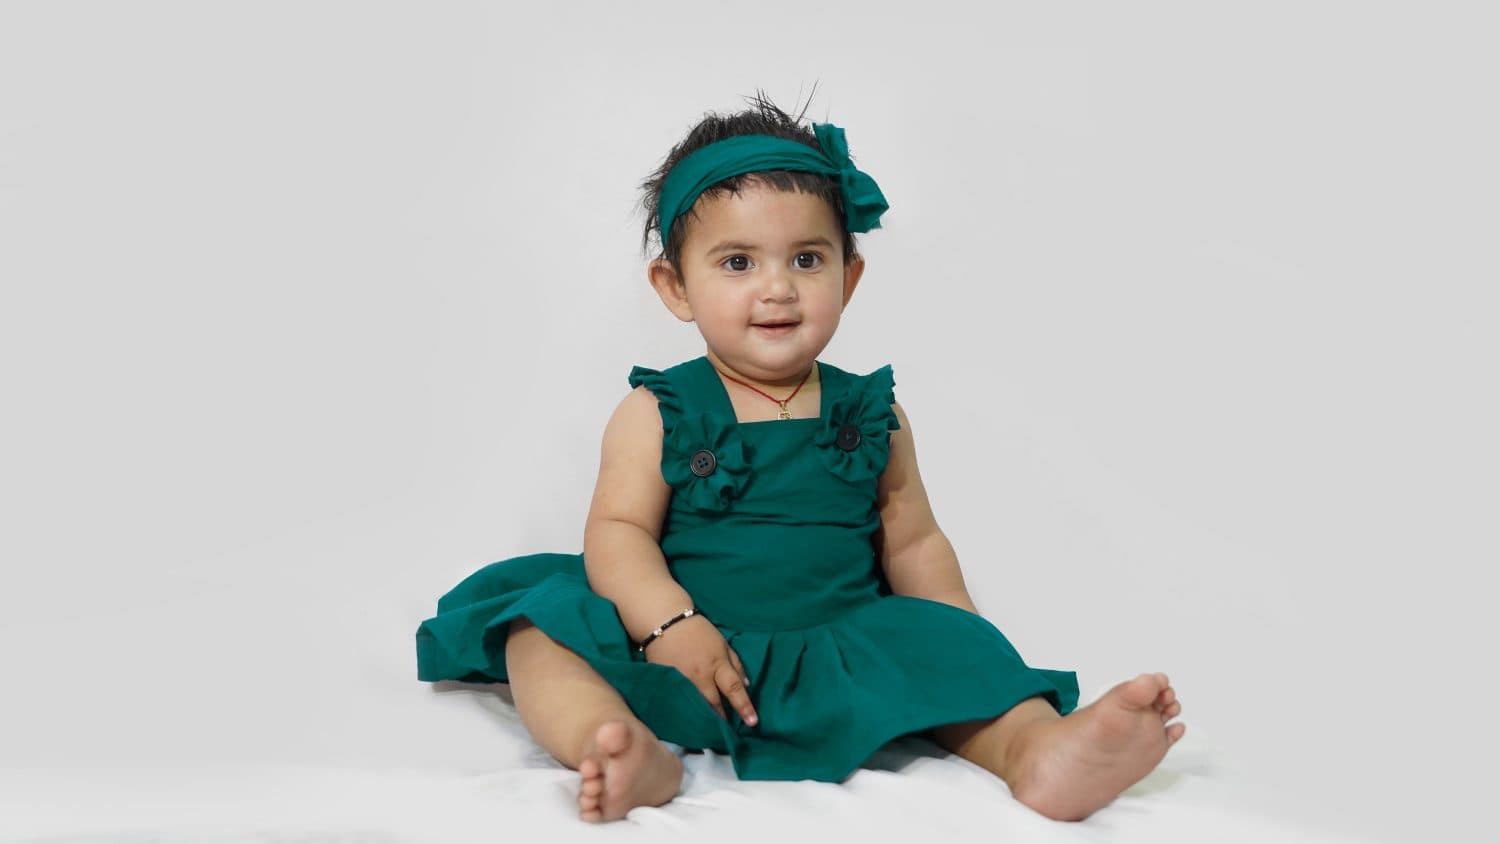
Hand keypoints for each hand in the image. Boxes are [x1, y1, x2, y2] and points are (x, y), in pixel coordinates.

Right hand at [642, 613, 758, 725]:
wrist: (666, 622)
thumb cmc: (698, 632)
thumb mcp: (723, 644)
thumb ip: (736, 664)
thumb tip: (746, 686)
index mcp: (717, 664)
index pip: (734, 689)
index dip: (744, 706)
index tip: (753, 722)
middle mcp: (700, 676)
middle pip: (714, 703)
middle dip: (723, 720)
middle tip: (730, 734)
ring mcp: (682, 681)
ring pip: (697, 706)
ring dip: (706, 719)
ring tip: (712, 732)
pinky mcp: (668, 684)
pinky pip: (680, 702)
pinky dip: (687, 712)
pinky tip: (690, 720)